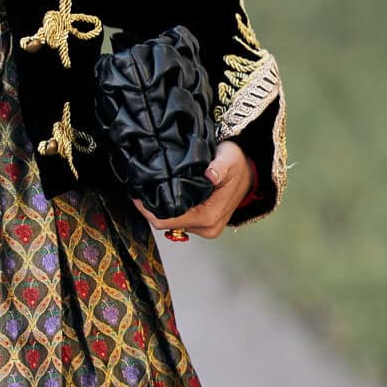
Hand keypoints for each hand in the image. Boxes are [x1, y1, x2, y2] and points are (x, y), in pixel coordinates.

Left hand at [136, 141, 252, 243]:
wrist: (251, 173)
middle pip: (166, 223)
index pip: (168, 220)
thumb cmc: (238, 164)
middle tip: (138, 188)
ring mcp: (204, 228)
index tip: (135, 193)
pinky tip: (163, 193)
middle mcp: (206, 227)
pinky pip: (178, 220)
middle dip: (150, 208)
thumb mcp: (230, 158)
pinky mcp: (202, 225)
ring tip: (149, 188)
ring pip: (171, 223)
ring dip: (160, 207)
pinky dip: (169, 208)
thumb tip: (210, 174)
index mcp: (209, 216)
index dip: (147, 209)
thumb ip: (219, 167)